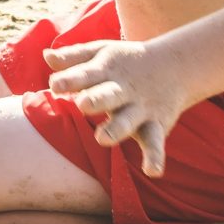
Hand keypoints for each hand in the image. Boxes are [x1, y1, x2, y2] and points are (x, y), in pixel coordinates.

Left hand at [43, 39, 196, 175]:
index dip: (71, 80)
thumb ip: (73, 57)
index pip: (86, 74)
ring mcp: (140, 108)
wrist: (176, 65)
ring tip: (102, 139)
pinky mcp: (156, 125)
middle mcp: (123, 90)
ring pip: (129, 120)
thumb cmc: (125, 62)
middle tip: (83, 104)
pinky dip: (156, 156)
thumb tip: (47, 56)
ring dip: (117, 128)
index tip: (55, 85)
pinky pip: (156, 142)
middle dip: (97, 99)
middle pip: (109, 94)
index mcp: (106, 70)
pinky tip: (153, 171)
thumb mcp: (100, 52)